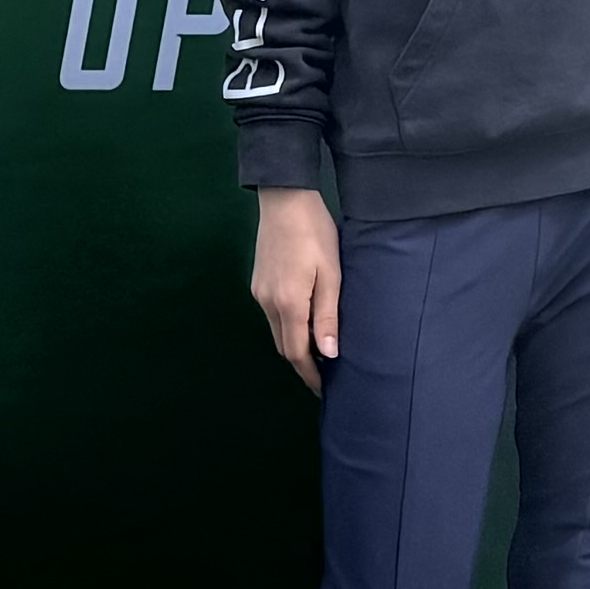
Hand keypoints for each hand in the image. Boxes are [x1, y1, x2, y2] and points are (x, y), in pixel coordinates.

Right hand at [250, 187, 342, 389]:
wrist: (285, 198)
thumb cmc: (315, 233)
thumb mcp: (331, 274)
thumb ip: (328, 316)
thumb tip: (328, 354)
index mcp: (288, 303)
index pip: (296, 353)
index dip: (310, 375)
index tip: (324, 389)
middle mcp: (268, 302)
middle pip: (283, 346)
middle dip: (303, 363)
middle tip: (325, 373)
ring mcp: (259, 292)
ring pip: (276, 330)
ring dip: (295, 344)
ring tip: (318, 350)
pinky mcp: (258, 282)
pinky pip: (272, 315)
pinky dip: (287, 326)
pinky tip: (303, 321)